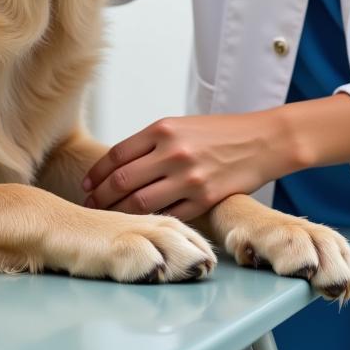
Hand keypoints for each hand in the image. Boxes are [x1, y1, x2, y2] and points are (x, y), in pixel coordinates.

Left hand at [81, 112, 287, 222]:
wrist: (262, 140)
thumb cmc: (219, 132)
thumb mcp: (181, 126)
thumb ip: (151, 144)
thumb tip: (117, 167)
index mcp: (164, 129)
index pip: (116, 155)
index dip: (96, 173)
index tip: (87, 184)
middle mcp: (173, 152)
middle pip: (122, 182)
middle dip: (100, 197)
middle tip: (91, 205)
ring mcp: (189, 178)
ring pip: (140, 203)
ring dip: (119, 213)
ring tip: (110, 217)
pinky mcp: (204, 199)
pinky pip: (168, 215)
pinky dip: (152, 221)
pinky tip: (143, 223)